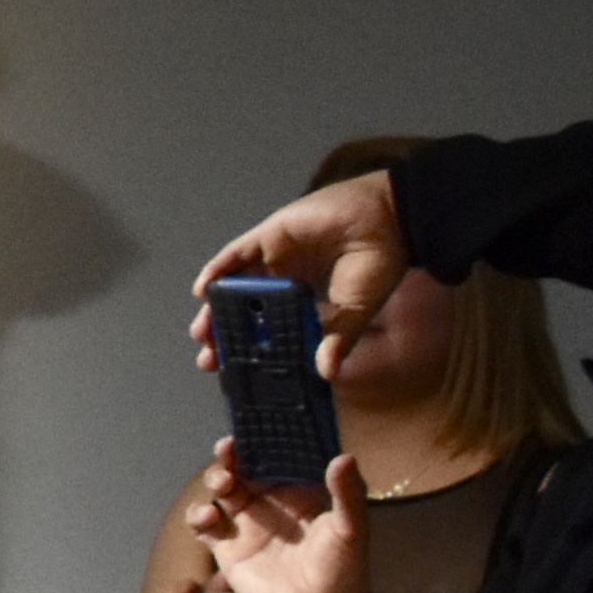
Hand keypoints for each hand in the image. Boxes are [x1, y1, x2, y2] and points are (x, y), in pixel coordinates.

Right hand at [184, 444, 371, 592]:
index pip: (278, 457)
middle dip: (233, 456)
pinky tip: (208, 518)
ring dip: (216, 480)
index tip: (254, 428)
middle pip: (245, 468)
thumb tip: (345, 456)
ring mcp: (247, 524)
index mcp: (300, 491)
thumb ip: (347, 494)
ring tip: (222, 485)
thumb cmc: (343, 570)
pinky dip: (200, 516)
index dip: (265, 440)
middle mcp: (271, 503)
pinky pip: (205, 525)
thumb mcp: (351, 530)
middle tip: (227, 451)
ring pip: (222, 491)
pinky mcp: (228, 549)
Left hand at [190, 169, 408, 381]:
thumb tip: (327, 373)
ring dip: (214, 309)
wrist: (390, 218)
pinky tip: (204, 291)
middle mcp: (283, 280)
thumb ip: (338, 338)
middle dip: (223, 334)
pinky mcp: (270, 235)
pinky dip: (218, 271)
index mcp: (302, 302)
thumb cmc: (379, 261)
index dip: (248, 350)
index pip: (267, 330)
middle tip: (210, 358)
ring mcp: (275, 257)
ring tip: (202, 333)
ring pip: (234, 286)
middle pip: (242, 310)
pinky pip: (236, 254)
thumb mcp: (356, 309)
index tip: (233, 372)